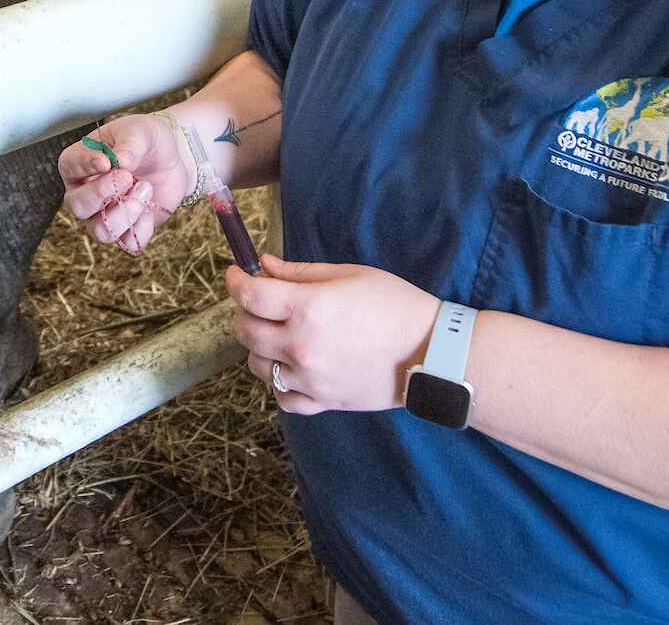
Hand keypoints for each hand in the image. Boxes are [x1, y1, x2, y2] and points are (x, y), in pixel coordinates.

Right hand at [57, 112, 200, 254]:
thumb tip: (120, 162)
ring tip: (145, 188)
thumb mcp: (139, 132)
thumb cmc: (147, 140)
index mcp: (79, 162)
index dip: (85, 167)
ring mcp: (103, 213)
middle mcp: (85, 192)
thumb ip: (129, 145)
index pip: (69, 168)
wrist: (173, 157)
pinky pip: (127, 242)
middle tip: (128, 177)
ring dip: (126, 212)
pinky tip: (150, 204)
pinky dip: (142, 226)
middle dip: (103, 194)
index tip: (106, 161)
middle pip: (78, 206)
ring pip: (101, 230)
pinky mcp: (125, 229)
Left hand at [226, 255, 439, 414]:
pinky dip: (279, 384)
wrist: (432, 352)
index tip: (236, 273)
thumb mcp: (349, 275)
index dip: (236, 281)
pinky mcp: (323, 402)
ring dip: (260, 347)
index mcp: (308, 309)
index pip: (249, 296)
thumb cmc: (395, 305)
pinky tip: (291, 368)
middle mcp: (302, 346)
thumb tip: (263, 265)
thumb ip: (300, 272)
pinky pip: (283, 399)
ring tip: (278, 334)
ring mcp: (310, 379)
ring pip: (258, 366)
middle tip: (259, 302)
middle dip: (245, 311)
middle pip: (246, 331)